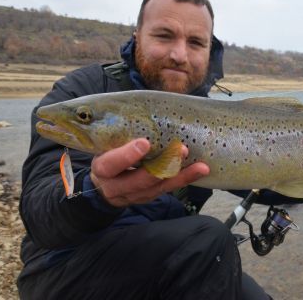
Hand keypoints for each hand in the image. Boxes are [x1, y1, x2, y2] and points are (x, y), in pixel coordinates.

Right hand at [90, 138, 209, 206]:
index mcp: (102, 169)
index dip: (127, 155)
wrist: (105, 185)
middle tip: (182, 150)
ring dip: (181, 176)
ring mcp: (134, 195)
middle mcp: (116, 186)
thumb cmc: (108, 154)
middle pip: (140, 180)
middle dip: (163, 166)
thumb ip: (118, 132)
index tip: (145, 142)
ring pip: (159, 188)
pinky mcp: (149, 197)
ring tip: (200, 166)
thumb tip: (145, 106)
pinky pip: (168, 190)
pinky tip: (200, 171)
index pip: (112, 164)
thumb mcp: (105, 145)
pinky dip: (185, 179)